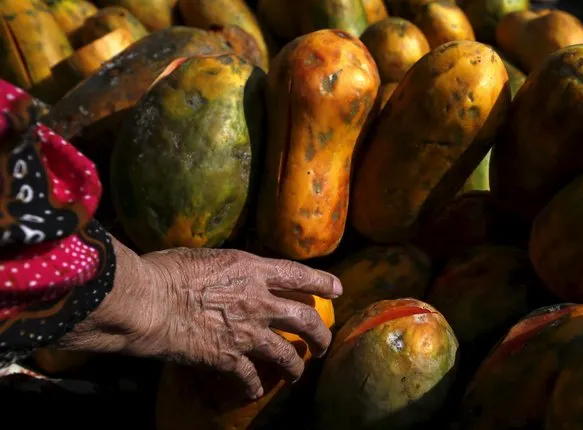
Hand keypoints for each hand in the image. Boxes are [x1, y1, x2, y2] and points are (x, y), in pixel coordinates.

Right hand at [56, 236, 341, 398]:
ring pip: (287, 354)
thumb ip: (227, 266)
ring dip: (296, 367)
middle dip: (320, 334)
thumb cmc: (165, 270)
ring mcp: (246, 331)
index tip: (337, 290)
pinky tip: (254, 391)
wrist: (146, 301)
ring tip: (298, 373)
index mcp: (252, 269)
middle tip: (322, 344)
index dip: (322, 282)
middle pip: (305, 319)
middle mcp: (258, 300)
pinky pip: (250, 377)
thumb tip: (228, 271)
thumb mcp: (205, 256)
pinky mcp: (229, 358)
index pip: (299, 274)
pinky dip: (254, 386)